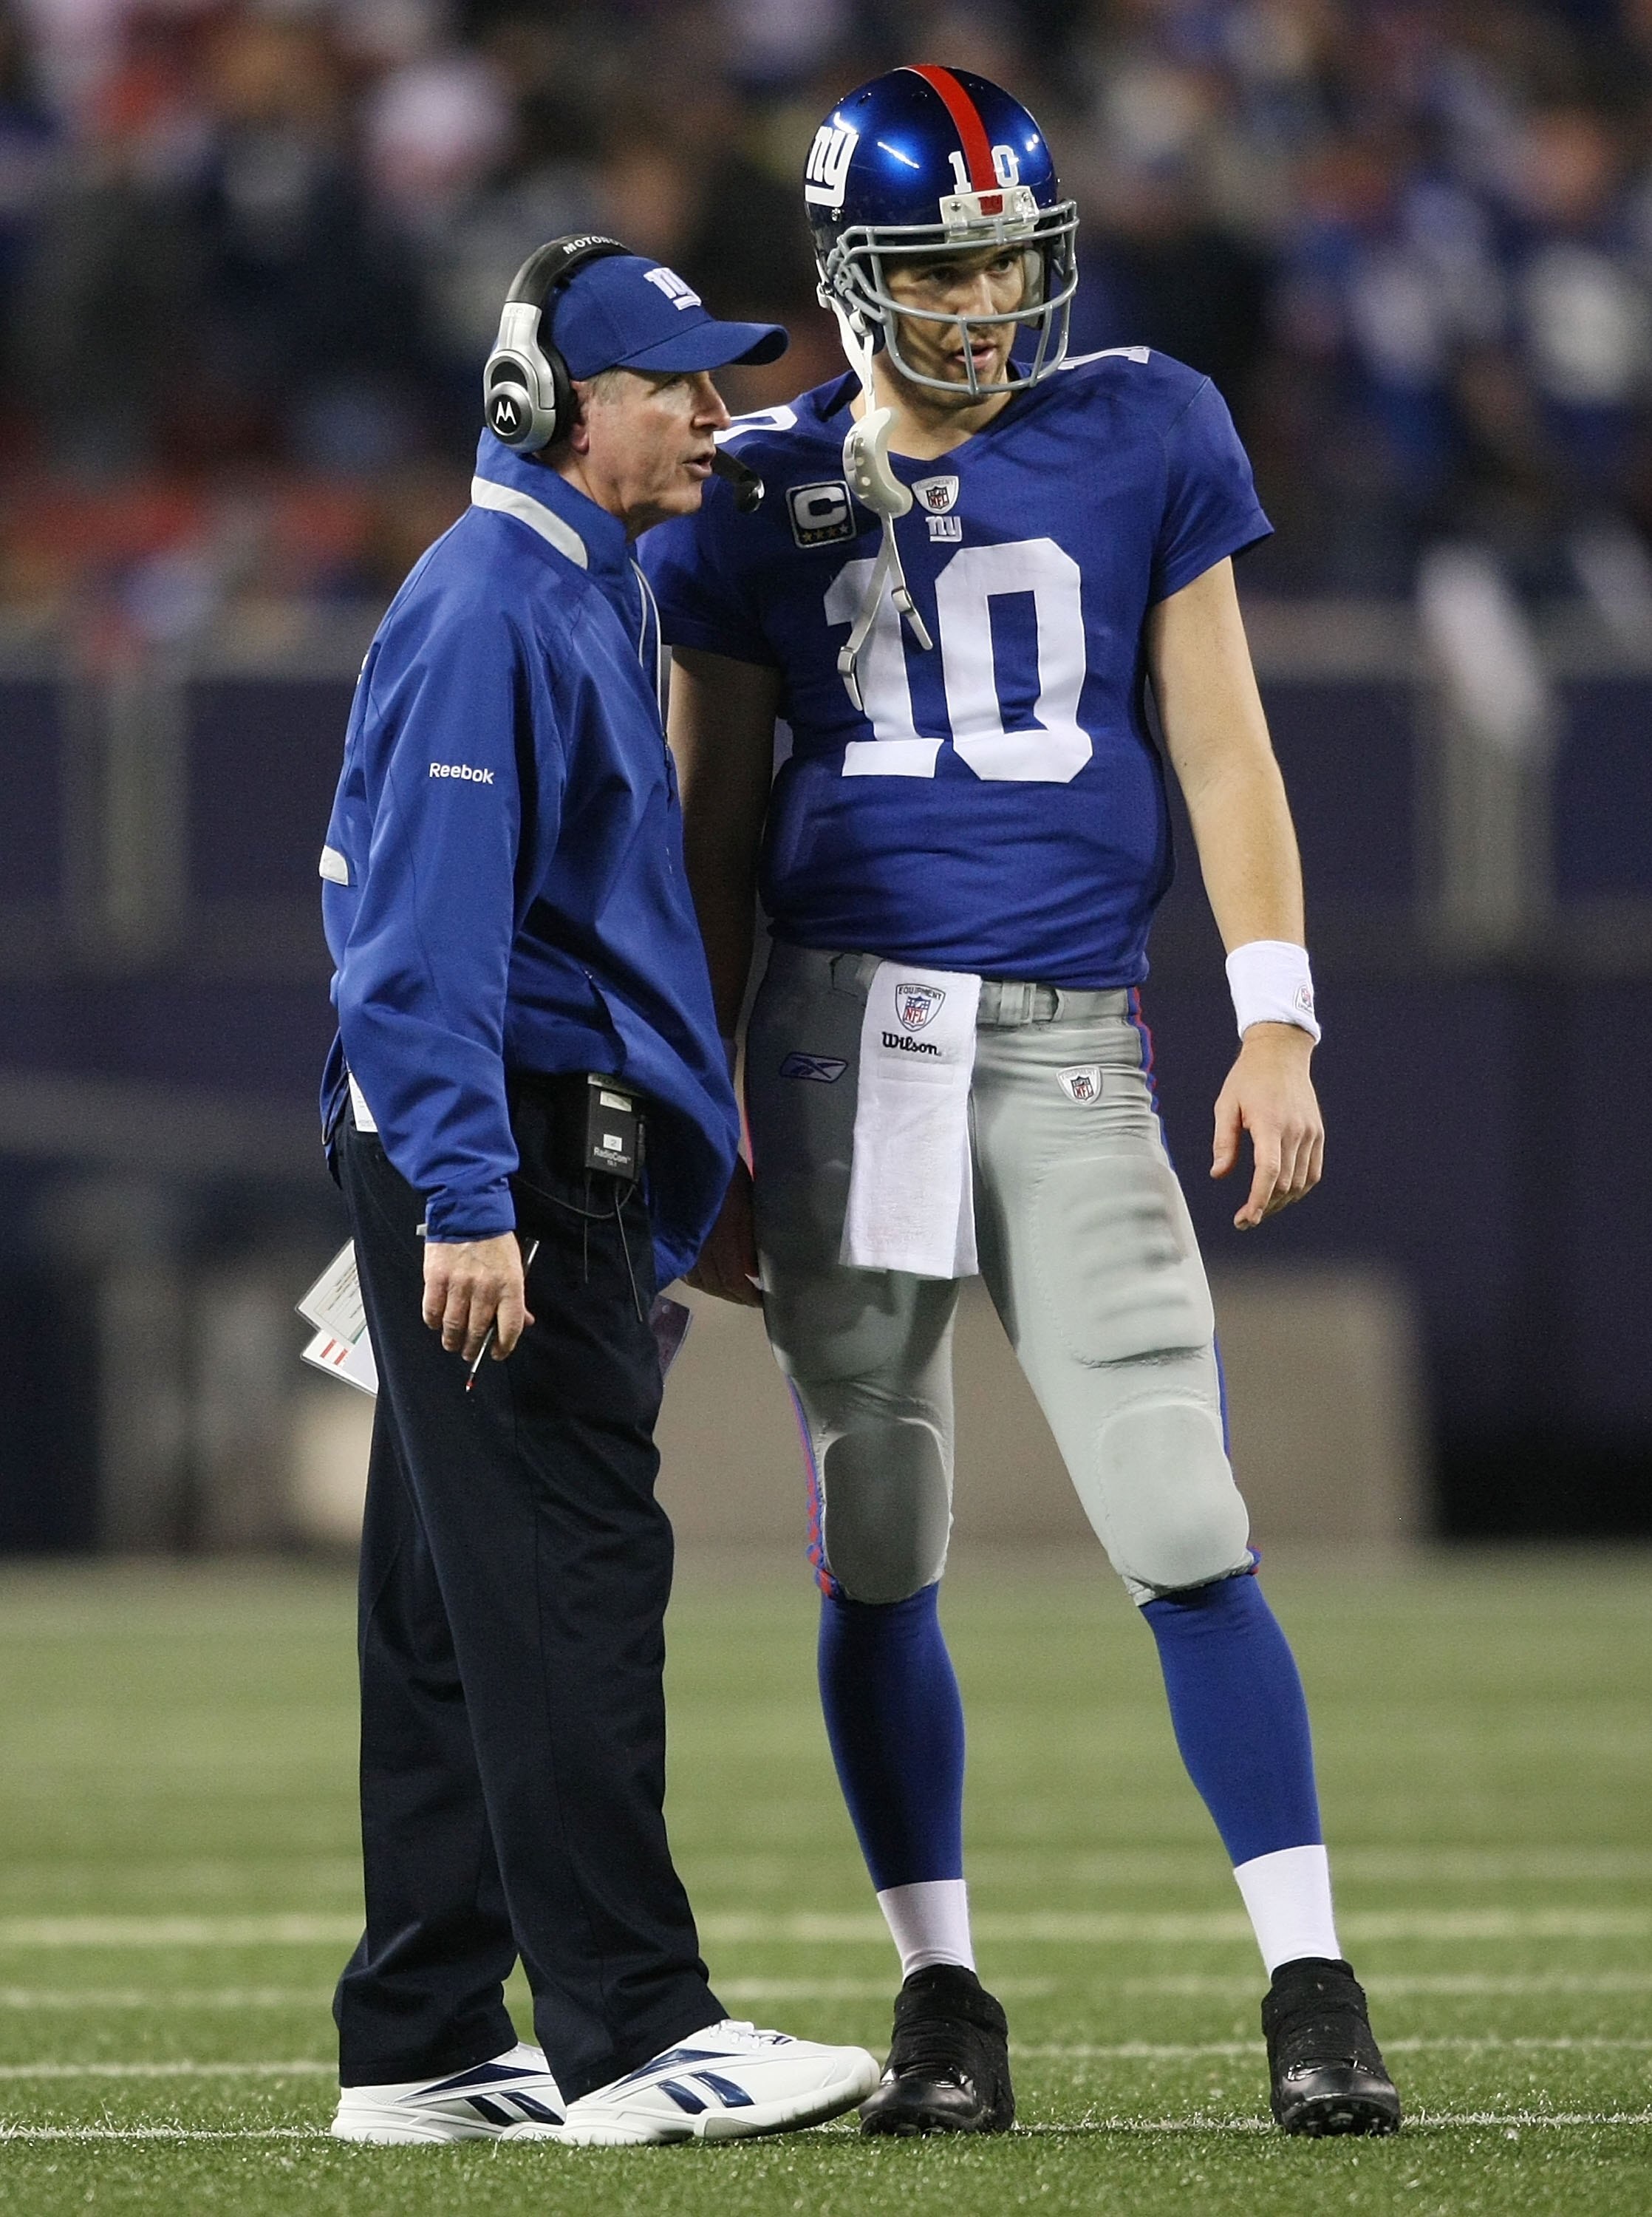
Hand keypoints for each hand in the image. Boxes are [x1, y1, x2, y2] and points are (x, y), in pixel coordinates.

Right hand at [422, 1232, 533, 1360]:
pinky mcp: (435, 1279)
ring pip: (453, 1327)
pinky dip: (434, 1322)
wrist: (468, 1211)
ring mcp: (458, 1284)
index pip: (509, 1327)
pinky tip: (437, 1323)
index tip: (497, 1353)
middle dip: (473, 1348)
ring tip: (452, 1344)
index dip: (504, 1347)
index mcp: (509, 1285)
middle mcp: (485, 1288)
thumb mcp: (514, 1267)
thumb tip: (523, 1322)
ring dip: (452, 1341)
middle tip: (470, 1353)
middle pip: (477, 1332)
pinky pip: (432, 1311)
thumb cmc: (494, 1240)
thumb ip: (517, 1298)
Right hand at [685, 1160, 762, 1305]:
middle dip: (734, 1295)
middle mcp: (700, 1249)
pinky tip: (708, 1276)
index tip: (761, 1300)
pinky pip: (685, 1269)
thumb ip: (750, 1239)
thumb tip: (754, 1270)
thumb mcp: (747, 1203)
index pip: (733, 1282)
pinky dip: (699, 1278)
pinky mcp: (674, 1237)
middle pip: (715, 1285)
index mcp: (721, 1241)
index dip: (747, 1296)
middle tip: (749, 1298)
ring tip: (731, 1290)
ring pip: (699, 1280)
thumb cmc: (726, 1175)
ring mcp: (685, 1244)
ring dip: (717, 1289)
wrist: (688, 1153)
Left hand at [1210, 1023, 1323, 1230]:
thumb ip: (1224, 1142)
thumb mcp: (1226, 1105)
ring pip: (1300, 1182)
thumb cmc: (1247, 1079)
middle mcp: (1295, 1131)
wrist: (1281, 1054)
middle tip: (1243, 1219)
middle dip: (1264, 1207)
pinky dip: (1299, 1189)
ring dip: (1280, 1201)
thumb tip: (1219, 1174)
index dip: (1258, 1200)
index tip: (1246, 1219)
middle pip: (1284, 1184)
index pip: (1269, 1172)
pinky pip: (1313, 1172)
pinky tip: (1282, 1195)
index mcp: (1270, 1124)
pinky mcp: (1317, 1133)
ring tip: (1260, 1209)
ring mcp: (1310, 1133)